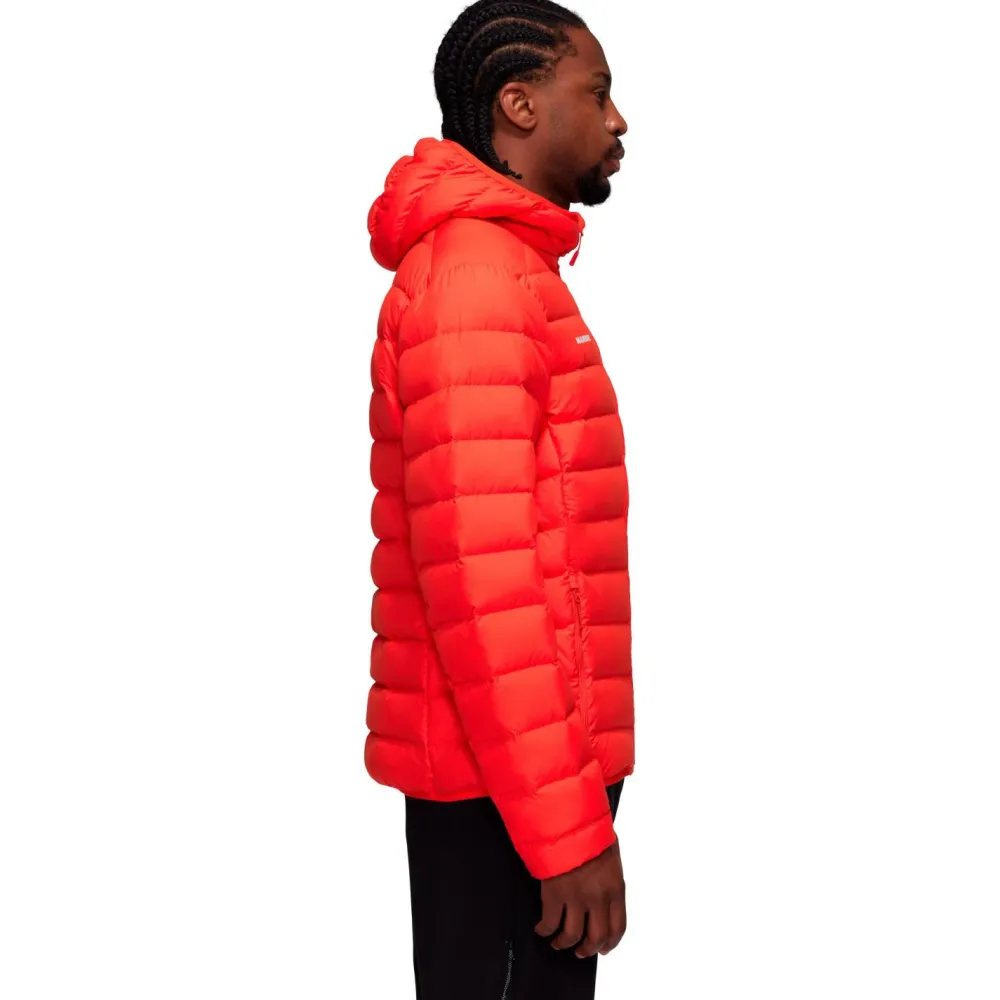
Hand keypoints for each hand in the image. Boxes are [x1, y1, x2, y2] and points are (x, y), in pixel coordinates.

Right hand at [534, 837, 626, 958]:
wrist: (567, 821)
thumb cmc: (589, 830)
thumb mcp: (610, 852)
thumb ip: (610, 875)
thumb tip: (605, 888)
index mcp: (615, 887)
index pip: (618, 927)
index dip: (611, 943)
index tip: (604, 948)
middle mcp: (598, 898)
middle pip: (596, 937)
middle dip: (588, 949)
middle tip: (581, 951)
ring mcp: (575, 898)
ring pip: (572, 935)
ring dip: (564, 943)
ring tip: (559, 943)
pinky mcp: (554, 895)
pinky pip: (549, 923)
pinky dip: (544, 930)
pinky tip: (541, 929)